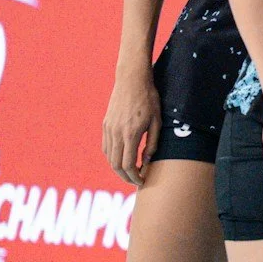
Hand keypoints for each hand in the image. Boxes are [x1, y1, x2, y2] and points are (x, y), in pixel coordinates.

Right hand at [101, 68, 160, 185]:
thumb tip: (147, 161)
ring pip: (109, 157)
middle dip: (125, 177)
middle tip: (136, 181)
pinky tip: (122, 158)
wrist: (131, 80)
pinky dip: (112, 157)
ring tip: (131, 172)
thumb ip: (152, 142)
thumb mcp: (157, 121)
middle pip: (115, 165)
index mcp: (130, 134)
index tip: (142, 181)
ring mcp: (108, 129)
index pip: (128, 165)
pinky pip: (106, 147)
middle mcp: (116, 133)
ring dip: (118, 168)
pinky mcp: (105, 125)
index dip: (134, 177)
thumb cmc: (149, 99)